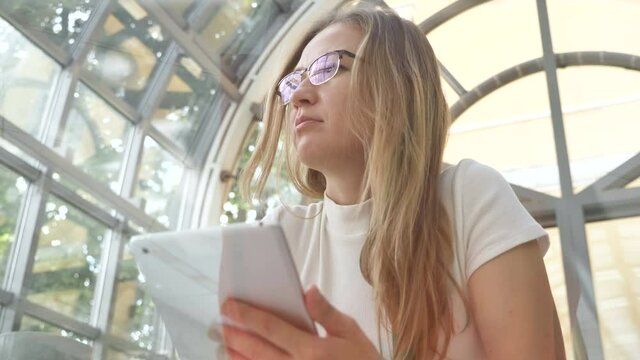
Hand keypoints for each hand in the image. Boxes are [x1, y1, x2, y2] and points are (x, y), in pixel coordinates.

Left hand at [211, 285, 380, 359]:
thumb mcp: (351, 332)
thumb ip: (326, 313)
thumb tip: (307, 290)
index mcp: (312, 350)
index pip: (272, 328)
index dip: (248, 316)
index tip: (230, 306)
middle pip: (258, 351)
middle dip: (236, 336)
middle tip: (220, 323)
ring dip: (238, 357)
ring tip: (225, 345)